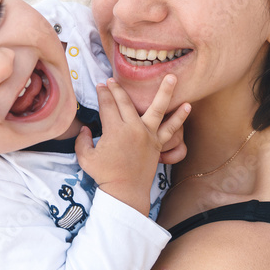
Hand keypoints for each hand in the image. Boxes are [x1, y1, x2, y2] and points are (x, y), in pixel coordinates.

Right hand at [75, 75, 189, 213]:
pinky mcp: (158, 143)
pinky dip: (179, 117)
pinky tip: (187, 106)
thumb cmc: (104, 175)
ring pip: (157, 108)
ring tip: (172, 77)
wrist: (126, 192)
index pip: (107, 104)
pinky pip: (171, 129)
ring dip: (165, 91)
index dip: (102, 93)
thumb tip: (86, 128)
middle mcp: (133, 128)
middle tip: (113, 80)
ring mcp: (148, 135)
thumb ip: (82, 140)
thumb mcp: (85, 157)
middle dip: (118, 89)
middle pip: (126, 102)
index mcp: (114, 130)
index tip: (100, 86)